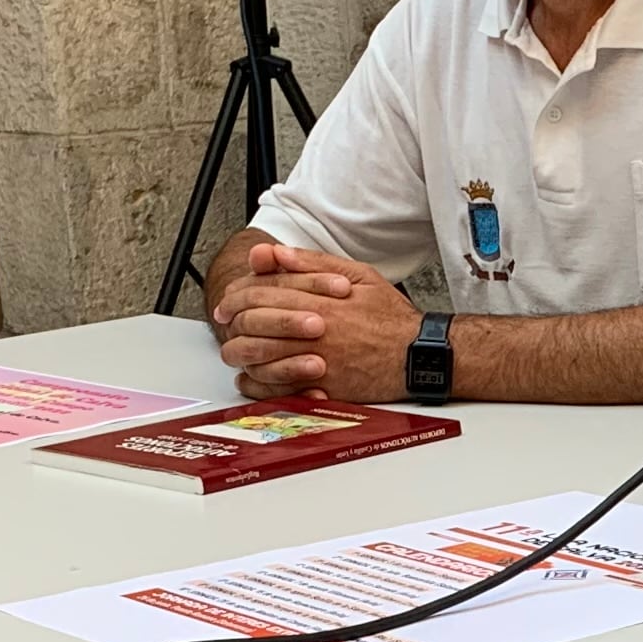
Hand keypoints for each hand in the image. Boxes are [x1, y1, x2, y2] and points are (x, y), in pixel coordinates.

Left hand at [207, 240, 418, 400]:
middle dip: (231, 320)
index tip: (229, 299)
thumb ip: (312, 263)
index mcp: (318, 300)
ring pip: (258, 356)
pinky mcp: (320, 388)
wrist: (417, 355)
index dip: (238, 294)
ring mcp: (315, 361)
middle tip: (224, 320)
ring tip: (234, 347)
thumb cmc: (390, 317)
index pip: (261, 292)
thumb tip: (276, 253)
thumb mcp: (358, 275)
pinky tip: (249, 378)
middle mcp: (312, 331)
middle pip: (252, 323)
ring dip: (239, 351)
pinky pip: (275, 388)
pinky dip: (256, 384)